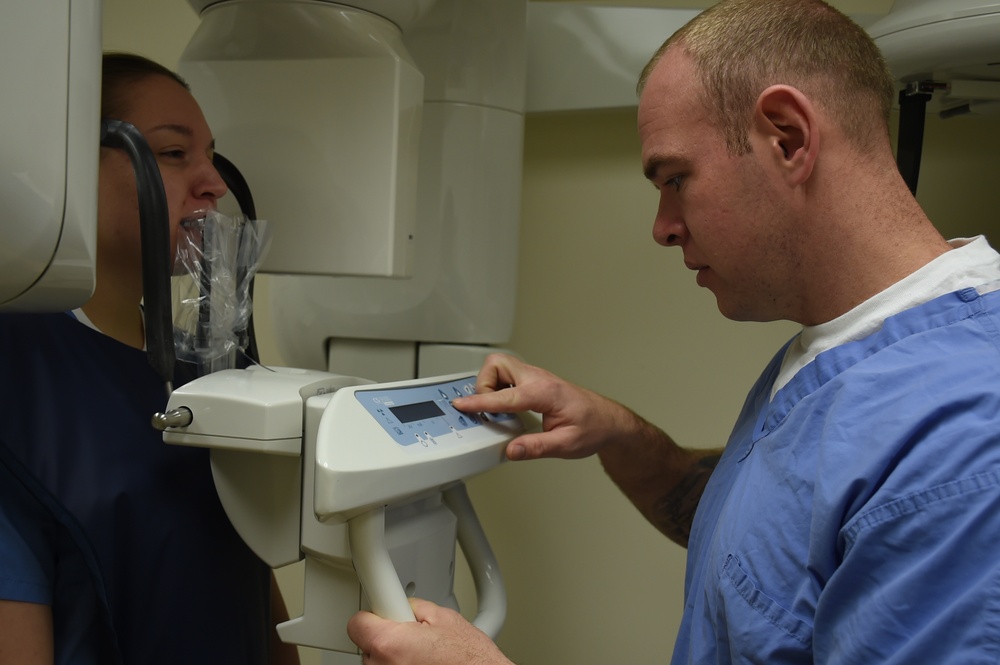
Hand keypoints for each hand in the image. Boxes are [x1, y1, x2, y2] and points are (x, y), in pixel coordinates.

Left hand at [347, 599, 512, 664]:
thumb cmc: (469, 658)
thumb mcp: (444, 617)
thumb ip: (413, 606)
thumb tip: (402, 602)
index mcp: (389, 644)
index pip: (357, 623)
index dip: (373, 614)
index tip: (381, 611)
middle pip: (368, 644)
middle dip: (388, 635)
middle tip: (414, 636)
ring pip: (378, 662)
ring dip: (395, 655)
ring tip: (423, 654)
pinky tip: (422, 664)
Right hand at [452, 354, 638, 460]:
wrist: (608, 420)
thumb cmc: (593, 428)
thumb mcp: (566, 445)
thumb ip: (536, 448)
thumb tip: (510, 451)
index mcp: (544, 392)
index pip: (504, 396)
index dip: (480, 401)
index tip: (462, 405)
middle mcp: (538, 379)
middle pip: (497, 365)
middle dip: (484, 385)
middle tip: (490, 409)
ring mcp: (536, 377)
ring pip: (500, 366)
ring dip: (491, 385)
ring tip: (498, 409)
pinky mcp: (535, 380)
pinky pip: (507, 375)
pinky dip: (500, 388)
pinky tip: (507, 407)